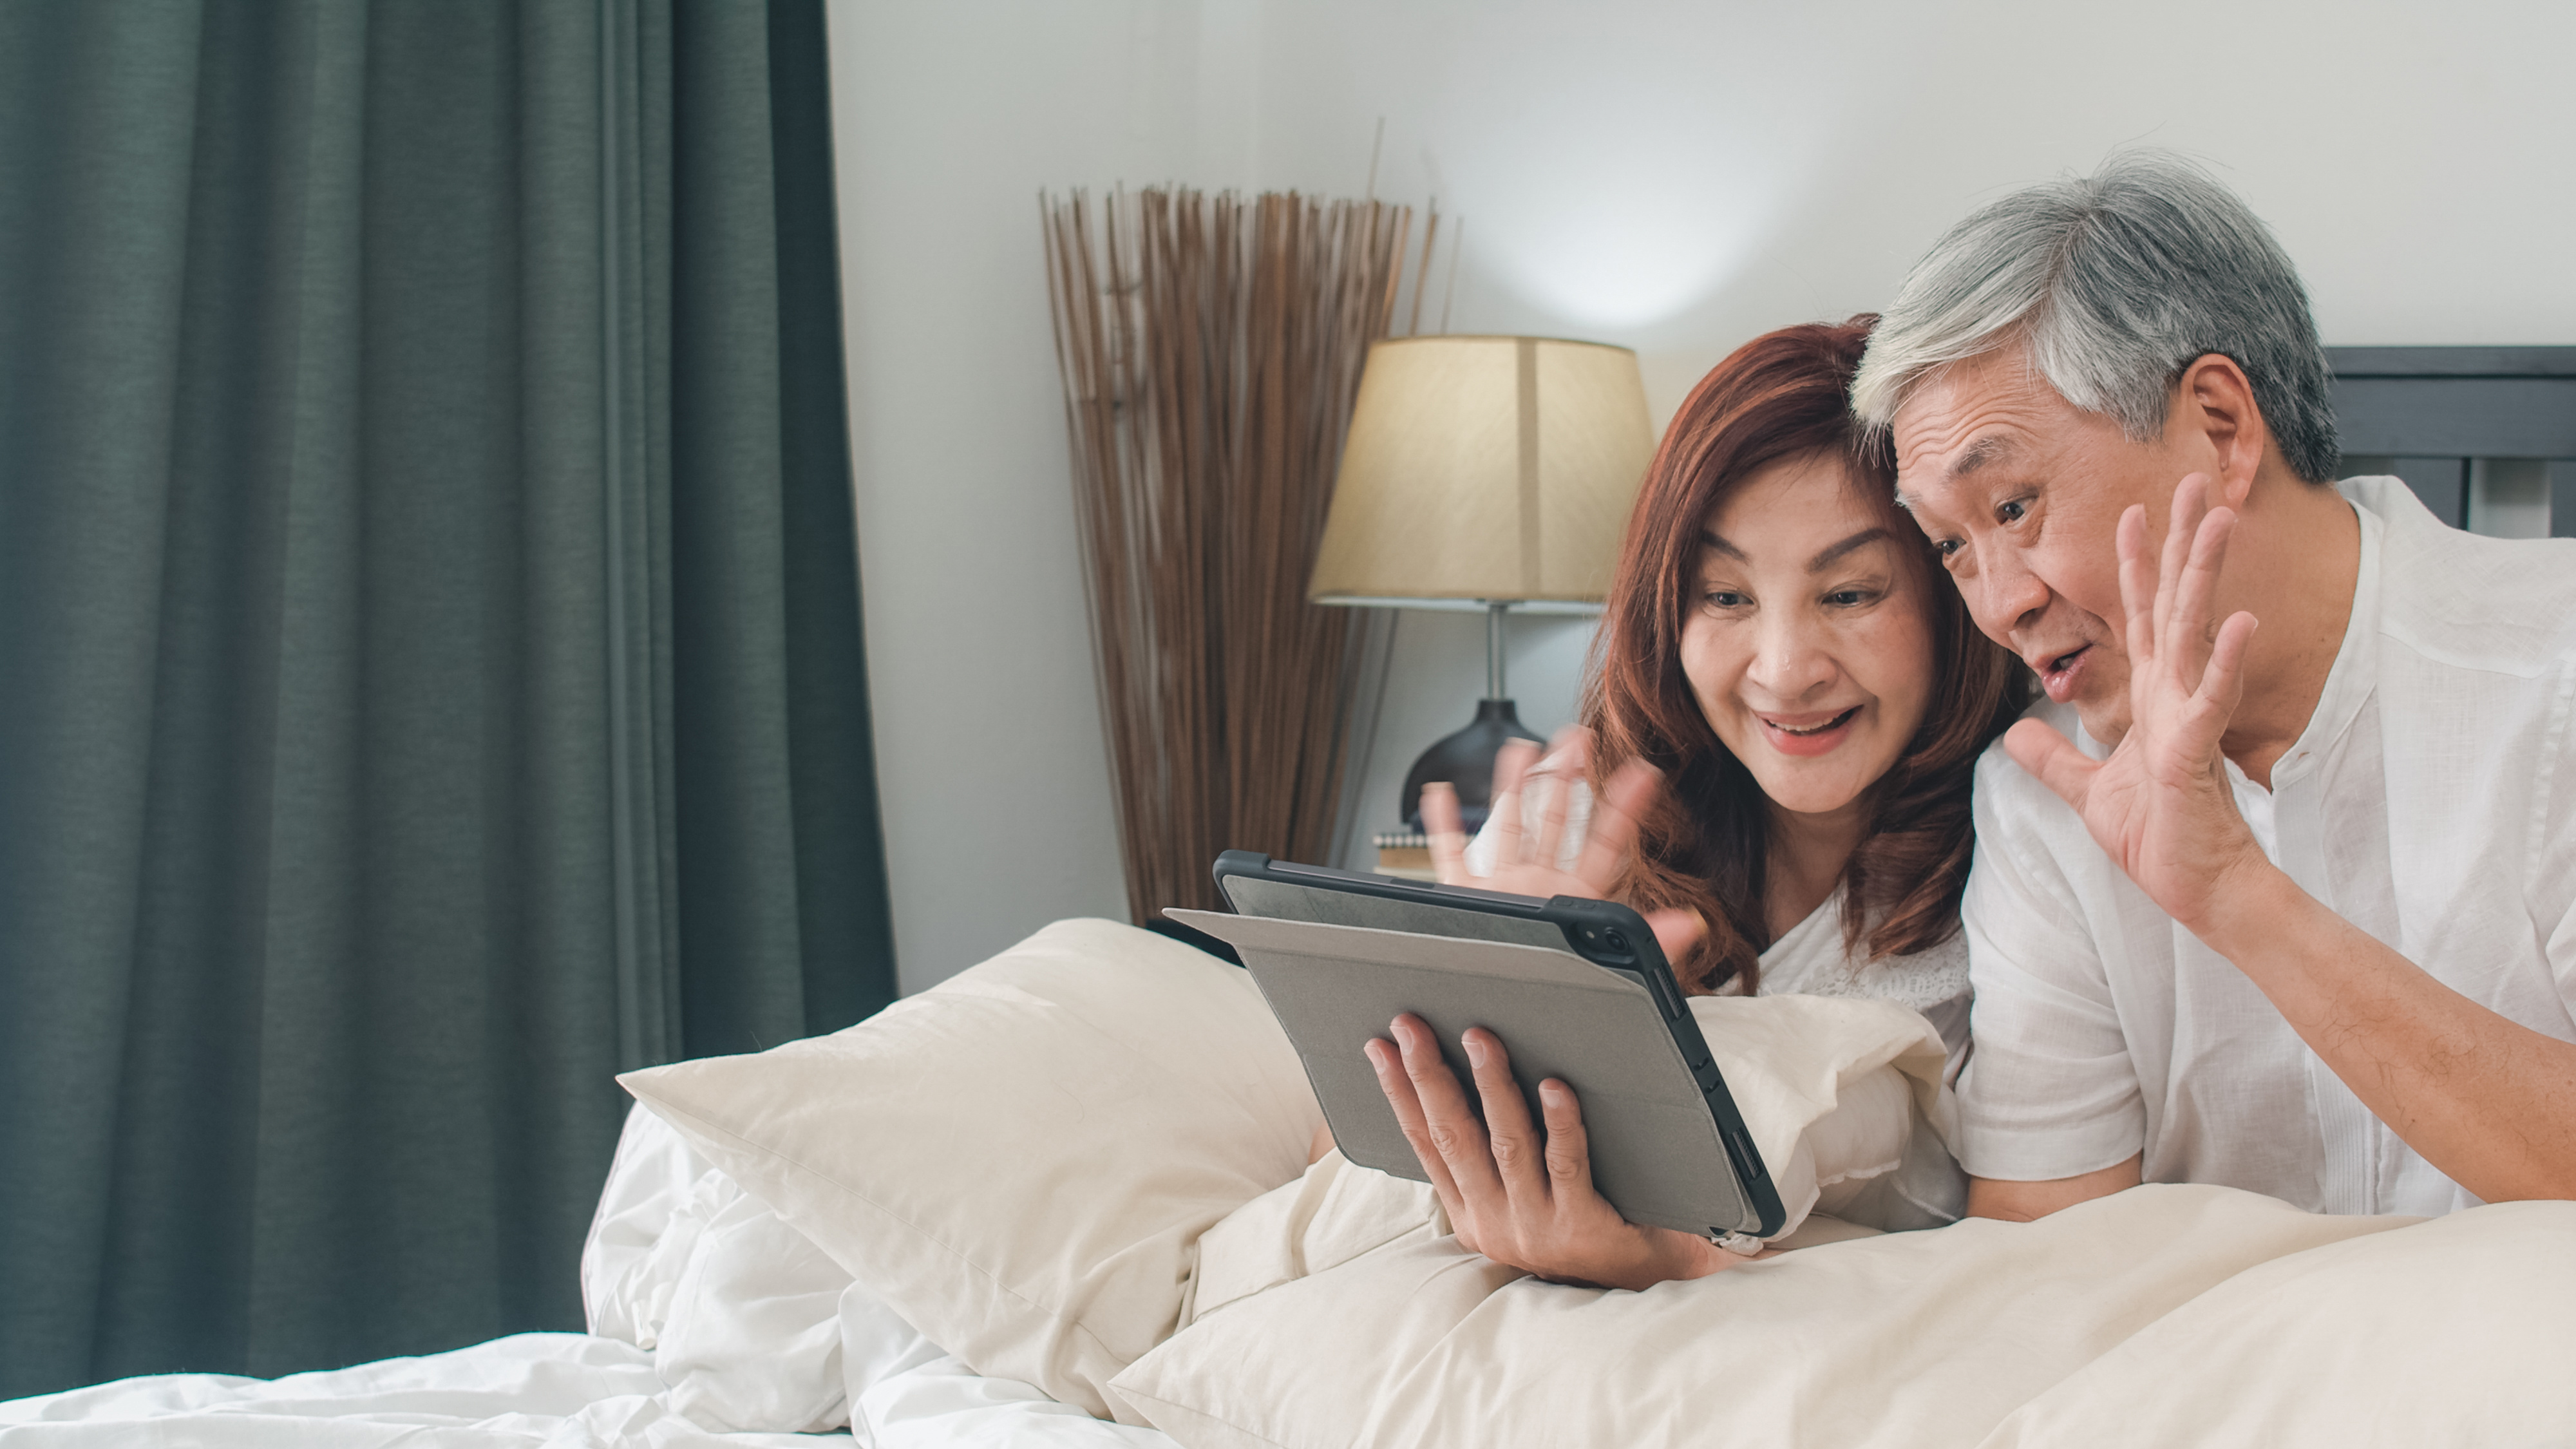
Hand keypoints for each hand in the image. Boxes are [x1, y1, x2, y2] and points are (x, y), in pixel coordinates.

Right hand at [1365, 1013, 1752, 1290]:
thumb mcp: (1522, 1201)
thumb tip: (1466, 1078)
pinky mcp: (1582, 1227)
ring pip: (1506, 1144)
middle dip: (1428, 1076)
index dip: (1399, 1092)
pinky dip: (1559, 1123)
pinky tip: (1555, 1087)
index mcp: (1473, 1214)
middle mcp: (1497, 1222)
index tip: (1380, 1047)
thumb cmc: (1587, 1225)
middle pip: (1454, 1137)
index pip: (1425, 1143)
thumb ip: (1494, 1157)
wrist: (1648, 1278)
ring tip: (1480, 1039)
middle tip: (1412, 1026)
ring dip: (1490, 1086)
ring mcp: (1537, 1226)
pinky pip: (1567, 1165)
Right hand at [1421, 730, 1703, 964]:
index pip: (1606, 842)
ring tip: (1522, 749)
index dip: (1624, 807)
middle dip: (1567, 777)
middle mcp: (1538, 885)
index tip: (1642, 774)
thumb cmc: (1554, 992)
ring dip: (1513, 786)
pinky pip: (1450, 854)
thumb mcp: (1609, 965)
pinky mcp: (1465, 899)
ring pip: (1509, 825)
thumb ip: (1649, 942)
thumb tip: (1693, 924)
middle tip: (1578, 739)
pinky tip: (1440, 794)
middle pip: (1556, 819)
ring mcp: (1502, 888)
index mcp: (1574, 898)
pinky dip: (1442, 823)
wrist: (1503, 1013)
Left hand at [2002, 473, 2272, 934]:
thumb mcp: (2088, 791)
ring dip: (2204, 575)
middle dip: (2179, 544)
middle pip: (2175, 604)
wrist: (2197, 887)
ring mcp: (2190, 718)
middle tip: (2190, 483)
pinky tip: (2236, 620)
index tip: (2132, 513)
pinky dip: (2222, 660)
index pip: (2142, 618)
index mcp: (2153, 698)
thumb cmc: (2158, 837)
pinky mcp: (2198, 752)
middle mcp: (2175, 695)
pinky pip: (2211, 699)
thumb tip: (2016, 735)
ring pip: (2195, 631)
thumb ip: (2054, 759)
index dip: (2135, 566)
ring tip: (2216, 520)